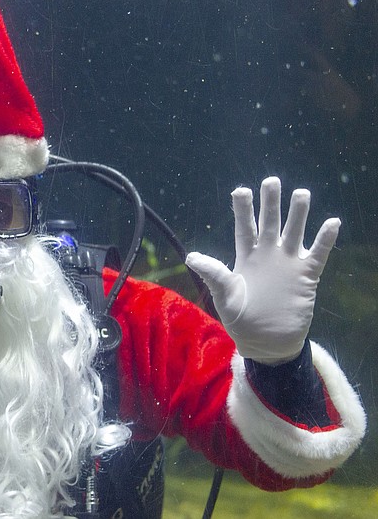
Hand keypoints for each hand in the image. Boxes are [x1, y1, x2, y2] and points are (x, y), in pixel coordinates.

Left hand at [185, 177, 339, 364]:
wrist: (266, 341)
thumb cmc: (241, 319)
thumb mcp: (224, 296)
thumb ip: (213, 274)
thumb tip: (191, 256)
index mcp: (246, 257)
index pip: (245, 227)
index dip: (243, 209)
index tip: (240, 190)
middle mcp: (268, 254)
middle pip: (269, 222)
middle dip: (271, 202)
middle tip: (272, 181)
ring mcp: (287, 263)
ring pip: (294, 232)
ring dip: (298, 214)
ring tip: (301, 193)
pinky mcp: (306, 276)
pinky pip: (318, 254)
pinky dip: (324, 239)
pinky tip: (331, 222)